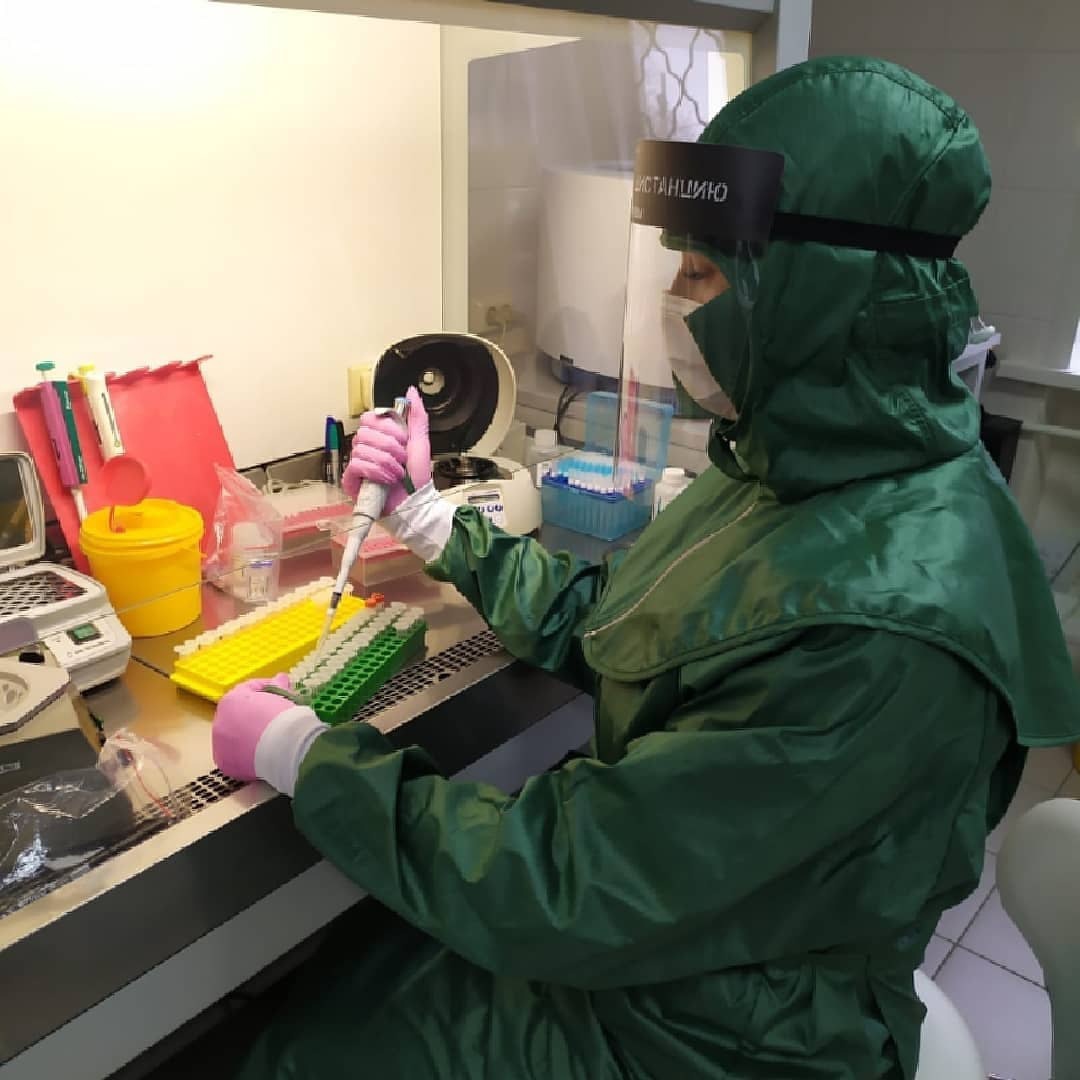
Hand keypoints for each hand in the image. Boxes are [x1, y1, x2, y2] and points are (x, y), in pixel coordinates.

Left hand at [212, 674, 295, 781]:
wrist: (283, 747)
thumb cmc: (283, 717)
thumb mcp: (283, 695)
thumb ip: (278, 685)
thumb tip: (281, 679)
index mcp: (230, 700)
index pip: (247, 690)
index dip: (266, 689)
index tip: (282, 692)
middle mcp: (219, 721)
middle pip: (238, 715)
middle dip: (254, 713)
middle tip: (275, 716)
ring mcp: (220, 745)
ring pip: (235, 737)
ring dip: (249, 735)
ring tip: (271, 738)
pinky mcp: (225, 764)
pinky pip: (236, 756)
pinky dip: (248, 755)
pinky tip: (264, 754)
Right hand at [343, 386, 430, 514]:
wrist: (417, 503)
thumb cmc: (418, 477)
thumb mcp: (420, 441)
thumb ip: (417, 416)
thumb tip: (412, 392)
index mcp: (379, 437)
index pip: (370, 417)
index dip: (388, 427)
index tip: (403, 439)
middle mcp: (366, 448)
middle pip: (365, 432)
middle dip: (390, 446)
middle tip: (402, 459)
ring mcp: (357, 464)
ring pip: (362, 448)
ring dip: (386, 462)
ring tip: (397, 473)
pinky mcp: (351, 480)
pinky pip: (357, 465)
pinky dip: (376, 471)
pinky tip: (386, 480)